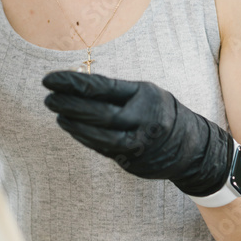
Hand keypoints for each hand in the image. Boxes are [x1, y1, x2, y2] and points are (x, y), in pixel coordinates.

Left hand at [42, 70, 233, 196]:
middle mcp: (142, 120)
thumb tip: (76, 85)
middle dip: (69, 104)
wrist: (193, 147)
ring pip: (98, 135)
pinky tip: (70, 127)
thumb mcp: (145, 92)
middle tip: (48, 96)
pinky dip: (84, 137)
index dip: (72, 83)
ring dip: (73, 124)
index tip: (50, 79)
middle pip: (98, 113)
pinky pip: (102, 148)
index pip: (101, 87)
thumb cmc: (160, 110)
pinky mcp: (133, 161)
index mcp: (143, 96)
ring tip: (56, 112)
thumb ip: (115, 90)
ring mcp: (138, 143)